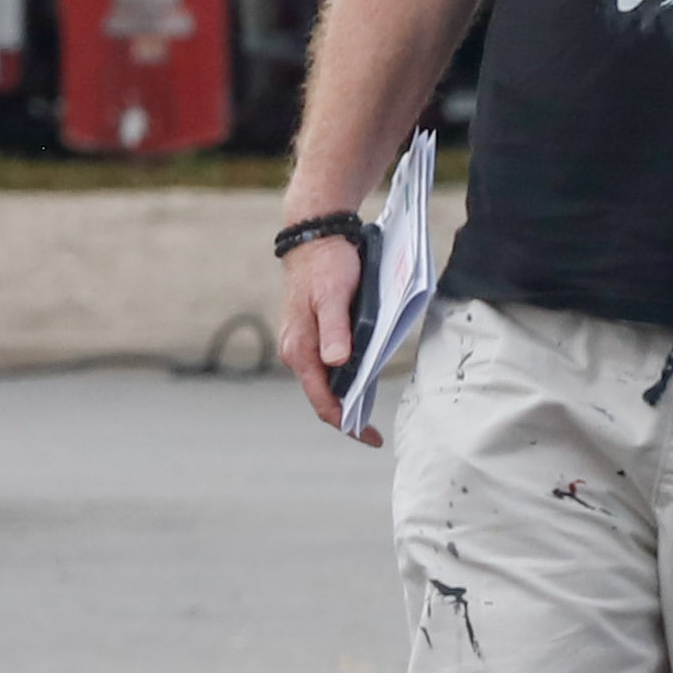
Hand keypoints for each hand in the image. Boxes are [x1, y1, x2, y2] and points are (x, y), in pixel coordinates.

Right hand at [277, 234, 370, 441]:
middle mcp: (298, 350)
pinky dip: (347, 375)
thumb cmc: (325, 265)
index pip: (321, 400)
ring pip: (326, 380)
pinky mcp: (314, 332)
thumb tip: (337, 363)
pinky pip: (330, 363)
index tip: (370, 436)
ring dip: (348, 395)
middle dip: (347, 414)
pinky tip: (366, 376)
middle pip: (323, 394)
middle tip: (375, 430)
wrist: (314, 236)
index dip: (345, 422)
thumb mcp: (333, 296)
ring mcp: (305, 342)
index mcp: (300, 349)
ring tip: (372, 408)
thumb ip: (336, 330)